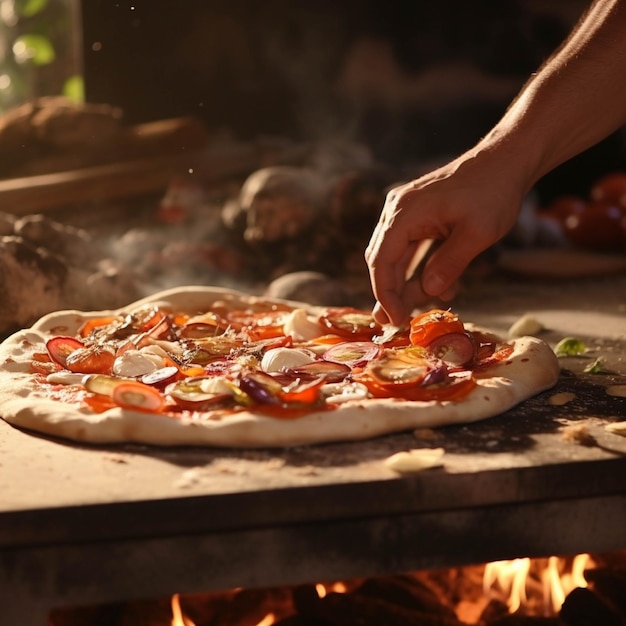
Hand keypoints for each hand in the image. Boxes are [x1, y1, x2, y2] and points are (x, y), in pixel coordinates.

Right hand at [365, 150, 523, 325]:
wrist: (506, 160)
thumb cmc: (494, 192)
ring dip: (407, 283)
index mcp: (404, 213)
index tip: (396, 319)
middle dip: (390, 292)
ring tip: (415, 311)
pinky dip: (421, 269)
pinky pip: (412, 248)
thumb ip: (450, 264)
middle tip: (398, 321)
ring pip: (397, 256)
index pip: (381, 261)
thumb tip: (428, 292)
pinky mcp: (420, 215)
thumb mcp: (477, 234)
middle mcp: (397, 211)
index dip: (385, 294)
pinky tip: (439, 289)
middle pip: (383, 259)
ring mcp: (407, 212)